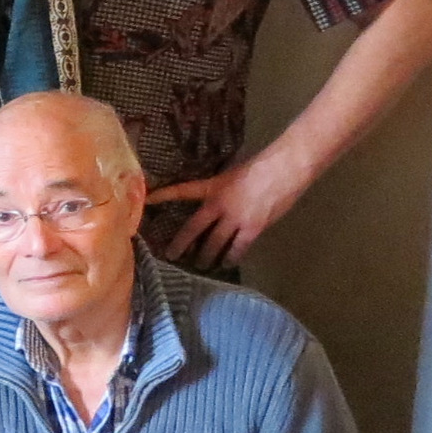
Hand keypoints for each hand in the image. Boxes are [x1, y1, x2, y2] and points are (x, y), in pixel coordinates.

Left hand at [148, 150, 308, 269]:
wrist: (284, 169)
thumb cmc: (262, 167)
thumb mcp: (233, 175)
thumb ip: (222, 189)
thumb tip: (217, 202)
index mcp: (213, 186)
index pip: (182, 190)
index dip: (164, 195)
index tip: (147, 200)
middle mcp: (218, 205)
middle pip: (194, 228)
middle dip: (181, 244)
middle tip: (171, 255)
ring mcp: (234, 219)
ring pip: (214, 243)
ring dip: (206, 256)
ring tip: (201, 265)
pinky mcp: (251, 229)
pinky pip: (238, 248)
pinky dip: (231, 257)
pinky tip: (227, 263)